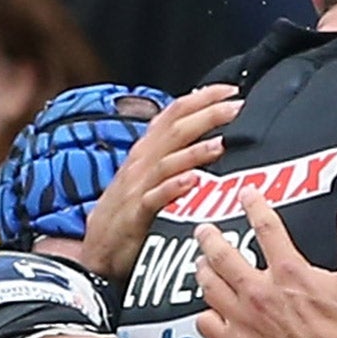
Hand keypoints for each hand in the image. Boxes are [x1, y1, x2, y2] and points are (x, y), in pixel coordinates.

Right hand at [78, 84, 236, 280]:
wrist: (98, 248)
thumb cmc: (129, 209)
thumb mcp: (149, 175)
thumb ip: (173, 153)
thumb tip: (207, 133)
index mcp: (147, 149)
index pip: (174, 112)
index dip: (202, 98)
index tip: (232, 90)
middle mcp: (142, 161)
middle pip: (176, 130)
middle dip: (208, 116)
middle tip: (238, 108)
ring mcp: (138, 186)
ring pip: (168, 161)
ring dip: (195, 151)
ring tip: (222, 143)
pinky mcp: (136, 214)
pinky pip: (155, 198)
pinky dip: (173, 188)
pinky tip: (192, 182)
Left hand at [195, 189, 336, 337]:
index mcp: (290, 271)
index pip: (265, 226)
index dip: (254, 204)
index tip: (246, 194)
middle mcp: (260, 292)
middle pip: (222, 254)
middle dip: (210, 237)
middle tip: (204, 230)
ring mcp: (245, 321)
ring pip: (209, 286)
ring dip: (202, 270)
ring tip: (201, 264)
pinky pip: (206, 325)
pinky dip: (205, 314)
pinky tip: (208, 310)